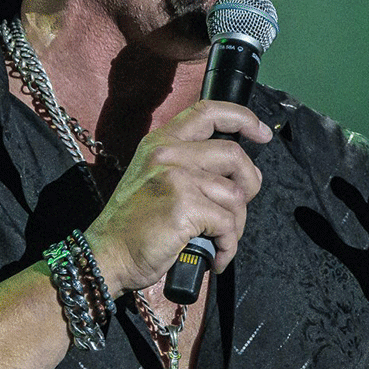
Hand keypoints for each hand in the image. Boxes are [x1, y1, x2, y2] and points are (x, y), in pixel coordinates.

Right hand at [84, 101, 270, 293]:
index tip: (261, 133)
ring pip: (235, 195)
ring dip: (236, 225)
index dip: (241, 118)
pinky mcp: (183, 206)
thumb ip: (190, 167)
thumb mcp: (153, 179)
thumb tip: (241, 175)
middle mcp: (168, 154)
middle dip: (249, 184)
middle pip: (234, 154)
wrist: (107, 255)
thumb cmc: (134, 226)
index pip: (207, 112)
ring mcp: (176, 178)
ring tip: (220, 240)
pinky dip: (228, 246)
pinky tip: (215, 256)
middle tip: (239, 208)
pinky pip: (227, 224)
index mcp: (160, 143)